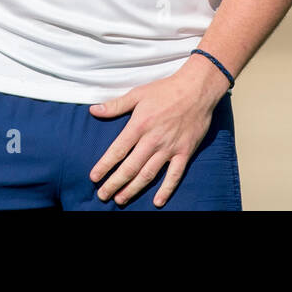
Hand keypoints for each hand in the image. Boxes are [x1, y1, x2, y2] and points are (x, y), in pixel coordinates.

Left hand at [88, 56, 229, 206]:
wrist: (197, 89)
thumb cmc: (166, 90)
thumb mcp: (138, 93)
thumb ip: (116, 105)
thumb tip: (93, 110)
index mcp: (139, 125)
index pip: (118, 150)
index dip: (105, 166)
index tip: (94, 177)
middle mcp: (153, 140)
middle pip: (130, 167)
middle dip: (114, 183)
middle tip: (103, 195)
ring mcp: (169, 148)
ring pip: (148, 174)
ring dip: (133, 189)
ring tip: (120, 200)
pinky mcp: (184, 152)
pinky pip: (174, 175)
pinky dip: (166, 189)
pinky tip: (157, 201)